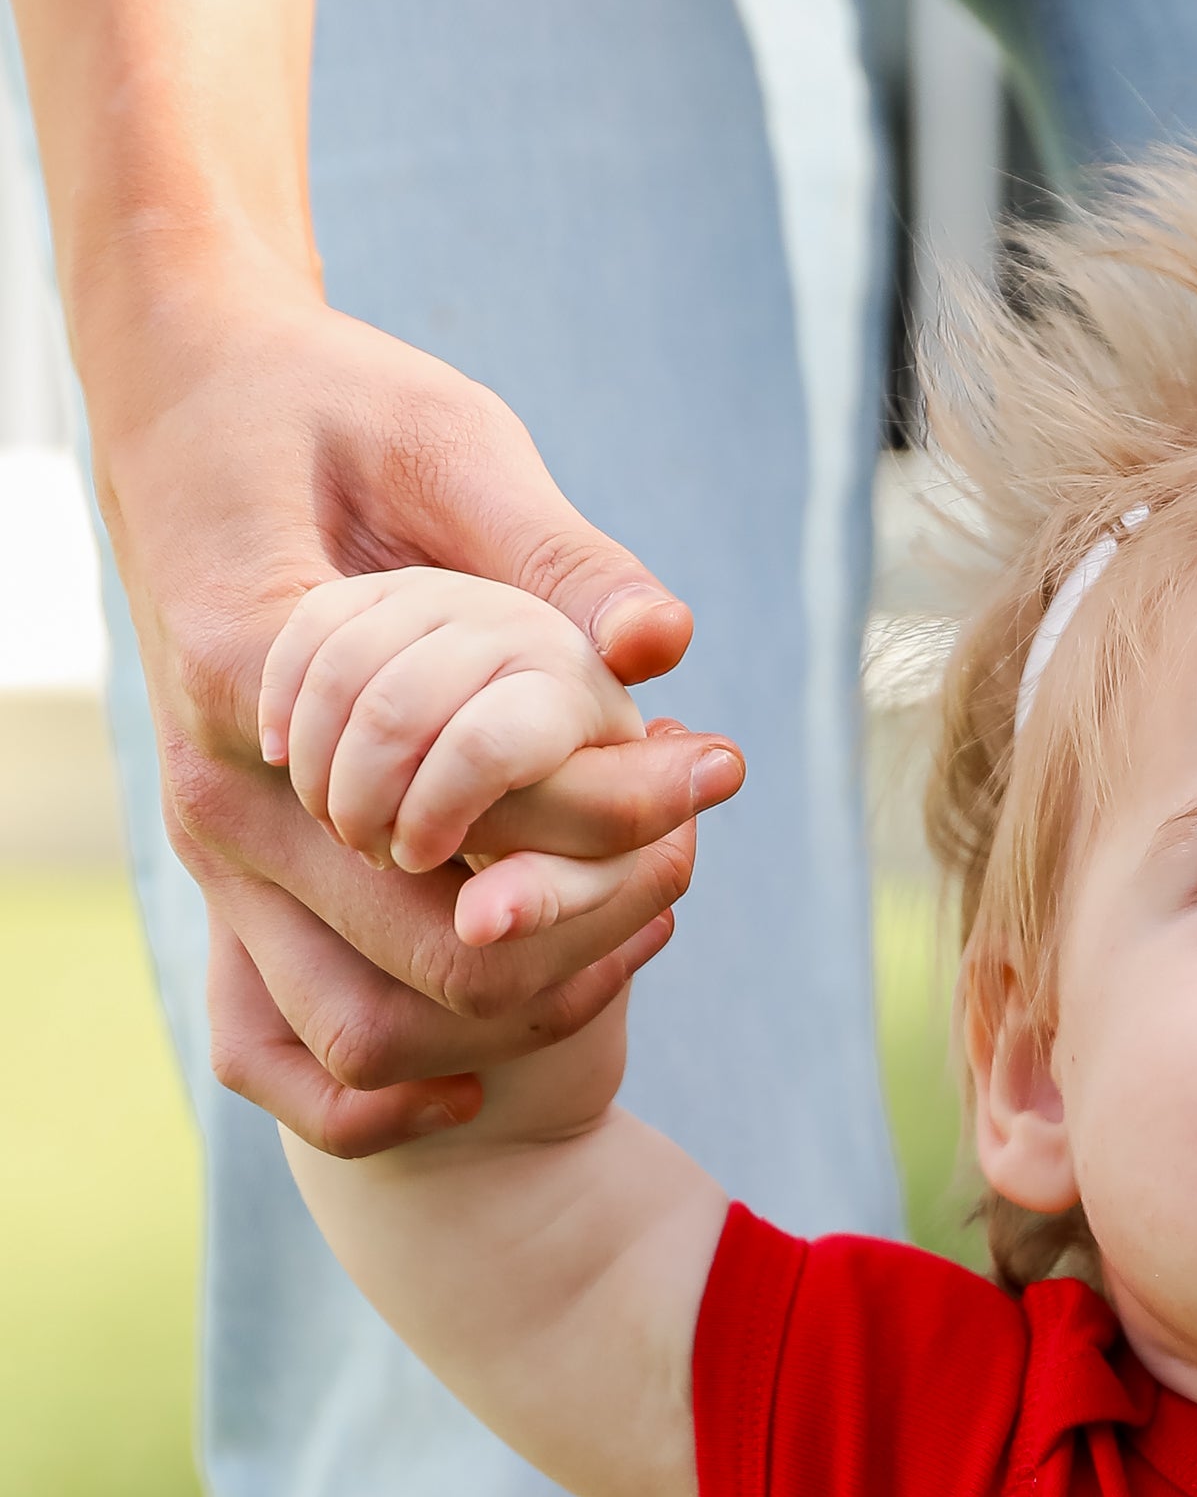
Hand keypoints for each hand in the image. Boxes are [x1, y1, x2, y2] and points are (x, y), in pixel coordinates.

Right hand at [87, 270, 745, 1152]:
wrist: (184, 401)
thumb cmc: (324, 405)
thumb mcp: (448, 438)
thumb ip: (552, 551)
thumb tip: (663, 646)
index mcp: (254, 664)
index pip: (462, 812)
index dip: (611, 813)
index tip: (712, 766)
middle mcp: (218, 788)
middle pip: (436, 954)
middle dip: (592, 923)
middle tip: (691, 850)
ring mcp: (212, 856)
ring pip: (371, 1031)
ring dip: (522, 1004)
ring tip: (638, 919)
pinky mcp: (225, 890)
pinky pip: (281, 1057)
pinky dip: (388, 1095)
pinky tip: (508, 1046)